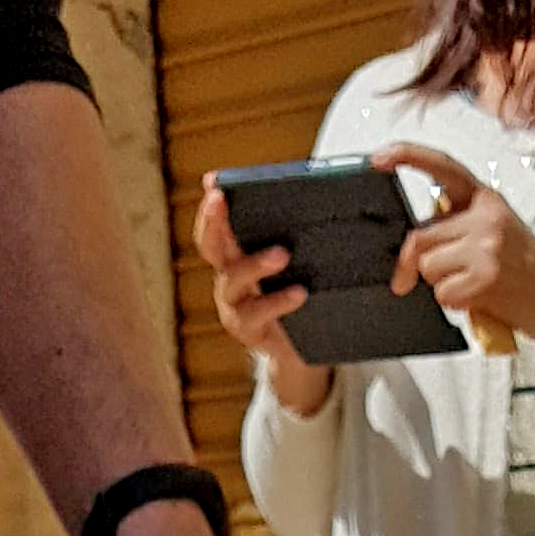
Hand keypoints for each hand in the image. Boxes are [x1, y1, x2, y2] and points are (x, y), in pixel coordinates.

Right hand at [197, 178, 332, 420]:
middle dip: (212, 220)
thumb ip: (295, 234)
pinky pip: (258, 315)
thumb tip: (324, 187)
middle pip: (210, 247)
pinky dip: (279, 301)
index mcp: (236, 256)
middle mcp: (228, 280)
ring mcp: (235, 308)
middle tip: (222, 200)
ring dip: (255, 263)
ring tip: (283, 254)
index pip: (215, 226)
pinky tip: (300, 292)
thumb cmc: (299, 296)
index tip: (213, 183)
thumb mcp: (297, 264)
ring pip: (233, 280)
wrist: (305, 351)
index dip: (210, 206)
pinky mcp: (250, 334)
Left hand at [374, 149, 534, 359]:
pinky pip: (443, 293)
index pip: (442, 167)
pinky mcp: (486, 276)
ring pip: (427, 266)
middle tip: (411, 282)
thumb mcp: (498, 233)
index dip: (408, 156)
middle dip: (412, 264)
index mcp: (487, 198)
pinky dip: (455, 305)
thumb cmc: (529, 273)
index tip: (378, 158)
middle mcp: (486, 215)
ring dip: (440, 285)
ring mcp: (486, 245)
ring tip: (470, 288)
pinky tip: (479, 301)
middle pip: (420, 235)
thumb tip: (415, 245)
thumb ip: (460, 226)